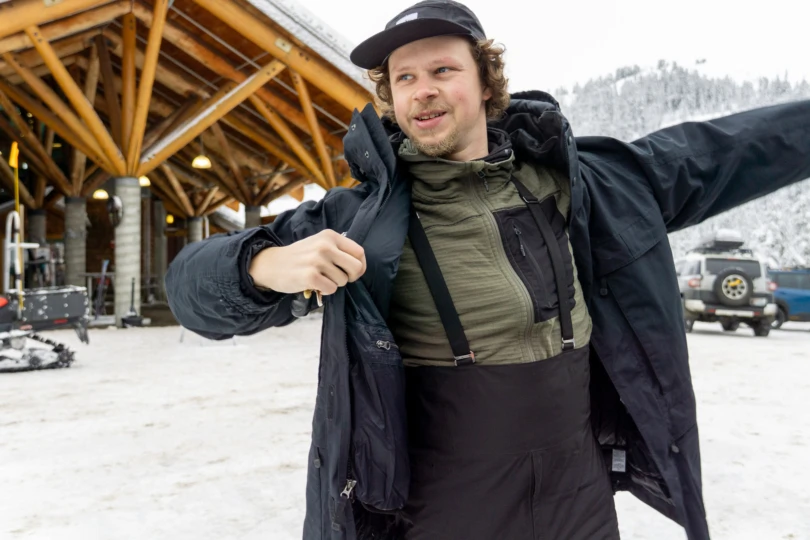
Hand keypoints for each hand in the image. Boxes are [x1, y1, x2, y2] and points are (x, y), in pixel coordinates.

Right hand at [249, 230, 366, 295]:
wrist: (272, 264)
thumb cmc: (300, 257)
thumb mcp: (319, 244)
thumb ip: (339, 250)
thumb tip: (360, 266)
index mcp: (330, 236)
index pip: (359, 252)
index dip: (360, 266)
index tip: (352, 272)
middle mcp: (325, 246)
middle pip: (356, 268)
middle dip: (350, 277)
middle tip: (338, 278)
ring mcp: (317, 261)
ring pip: (343, 281)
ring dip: (334, 284)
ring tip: (320, 278)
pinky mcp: (310, 276)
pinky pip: (331, 289)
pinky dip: (325, 291)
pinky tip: (315, 284)